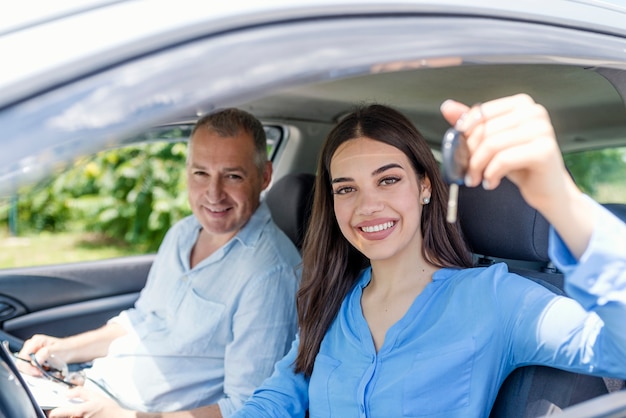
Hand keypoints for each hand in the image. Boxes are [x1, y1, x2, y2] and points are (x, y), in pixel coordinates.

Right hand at [17, 334, 63, 376]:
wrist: (70, 351)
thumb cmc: (65, 348)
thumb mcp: (56, 349)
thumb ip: (45, 353)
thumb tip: (35, 361)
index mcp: (35, 341)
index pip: (22, 356)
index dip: (28, 366)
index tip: (37, 371)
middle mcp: (31, 346)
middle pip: (21, 362)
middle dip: (30, 370)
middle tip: (41, 372)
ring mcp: (31, 353)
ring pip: (24, 366)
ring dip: (33, 371)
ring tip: (43, 371)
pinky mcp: (33, 359)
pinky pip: (28, 368)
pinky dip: (35, 371)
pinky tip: (42, 370)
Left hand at [48, 386, 134, 417]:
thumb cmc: (109, 409)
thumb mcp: (95, 396)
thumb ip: (79, 392)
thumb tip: (67, 393)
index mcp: (79, 411)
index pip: (56, 413)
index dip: (53, 411)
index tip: (55, 410)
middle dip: (64, 414)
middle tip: (72, 409)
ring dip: (71, 416)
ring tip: (82, 413)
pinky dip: (77, 417)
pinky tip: (85, 415)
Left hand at [440, 93, 592, 257]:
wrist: (546, 188)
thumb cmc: (519, 164)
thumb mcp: (492, 141)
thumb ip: (472, 123)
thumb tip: (447, 107)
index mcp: (521, 103)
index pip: (480, 113)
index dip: (465, 134)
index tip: (459, 152)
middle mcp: (534, 112)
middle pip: (485, 130)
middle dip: (469, 154)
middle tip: (466, 172)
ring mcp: (542, 129)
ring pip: (492, 145)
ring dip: (477, 167)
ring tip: (475, 179)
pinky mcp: (544, 150)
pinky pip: (503, 160)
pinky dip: (491, 174)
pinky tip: (490, 183)